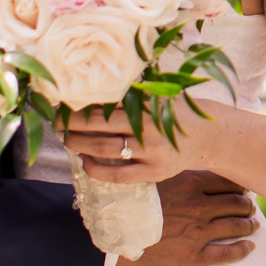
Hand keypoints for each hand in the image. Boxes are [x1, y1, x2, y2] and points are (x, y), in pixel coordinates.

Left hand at [66, 105, 206, 183]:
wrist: (210, 135)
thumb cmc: (178, 111)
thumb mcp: (160, 96)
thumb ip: (133, 95)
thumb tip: (93, 91)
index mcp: (149, 105)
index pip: (105, 104)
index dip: (81, 105)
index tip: (62, 102)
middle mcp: (149, 128)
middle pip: (99, 126)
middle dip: (72, 124)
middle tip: (56, 121)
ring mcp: (151, 153)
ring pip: (103, 149)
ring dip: (79, 144)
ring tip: (67, 139)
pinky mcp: (154, 173)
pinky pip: (116, 175)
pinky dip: (95, 168)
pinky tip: (85, 160)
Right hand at [113, 170, 258, 265]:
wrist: (108, 234)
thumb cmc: (127, 201)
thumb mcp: (152, 176)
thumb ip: (175, 171)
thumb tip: (193, 164)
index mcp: (190, 182)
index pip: (229, 181)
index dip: (240, 185)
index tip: (243, 188)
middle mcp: (199, 205)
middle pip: (238, 202)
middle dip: (247, 205)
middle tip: (250, 207)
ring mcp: (198, 231)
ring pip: (237, 225)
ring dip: (249, 224)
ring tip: (253, 225)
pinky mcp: (194, 256)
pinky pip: (228, 253)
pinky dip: (243, 249)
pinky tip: (250, 247)